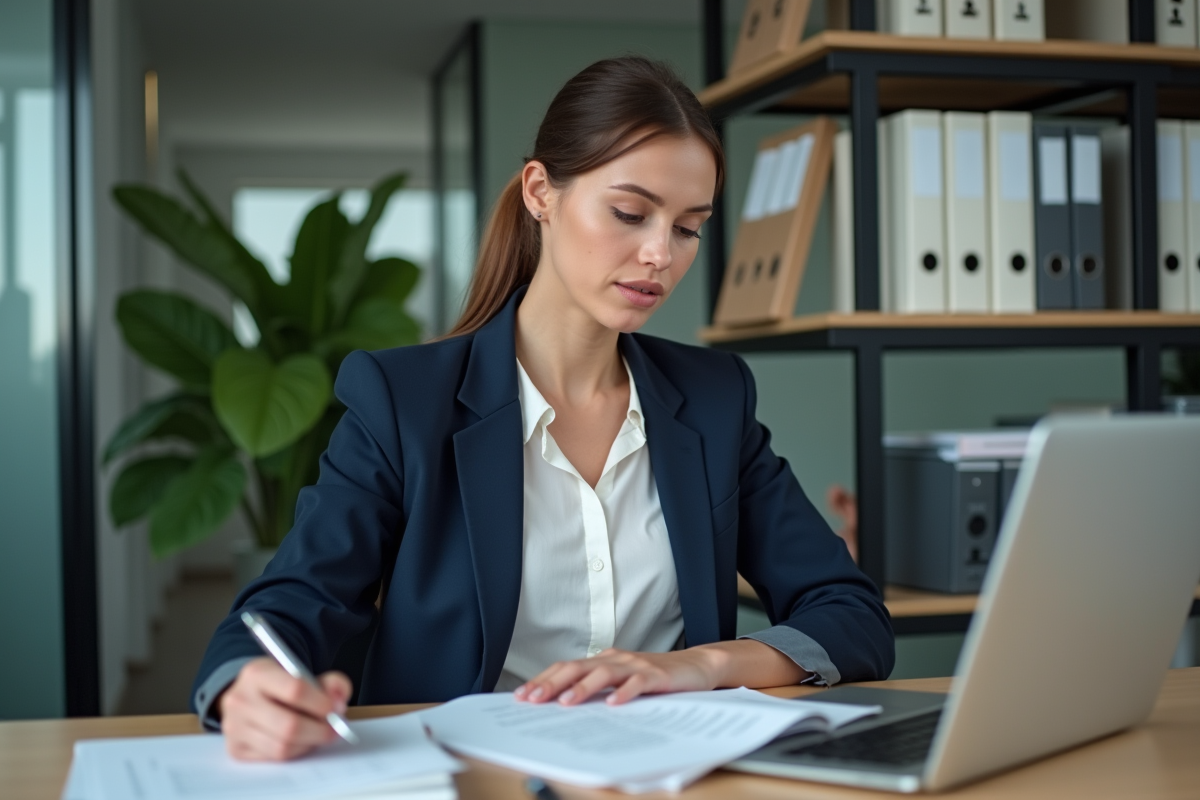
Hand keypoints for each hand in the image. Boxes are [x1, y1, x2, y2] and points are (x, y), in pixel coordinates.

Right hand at [218, 657, 352, 760]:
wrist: (247, 695)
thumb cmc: (279, 686)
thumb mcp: (303, 673)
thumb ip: (330, 682)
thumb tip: (339, 701)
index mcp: (257, 673)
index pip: (295, 690)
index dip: (322, 703)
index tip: (336, 709)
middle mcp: (240, 700)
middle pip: (289, 725)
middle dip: (319, 730)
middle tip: (334, 729)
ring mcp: (235, 727)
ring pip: (282, 747)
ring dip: (309, 743)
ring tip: (318, 733)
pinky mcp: (236, 749)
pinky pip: (274, 758)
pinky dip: (294, 752)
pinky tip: (301, 740)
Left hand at [514, 648, 726, 706]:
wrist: (696, 667)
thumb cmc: (655, 677)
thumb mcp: (621, 680)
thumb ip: (597, 688)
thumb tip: (562, 703)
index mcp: (604, 660)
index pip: (567, 667)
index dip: (544, 679)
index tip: (522, 695)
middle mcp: (616, 659)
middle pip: (578, 667)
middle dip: (552, 683)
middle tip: (532, 698)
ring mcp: (636, 665)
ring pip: (604, 673)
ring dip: (583, 687)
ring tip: (566, 702)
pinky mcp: (657, 675)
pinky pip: (638, 683)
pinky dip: (624, 692)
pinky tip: (613, 703)